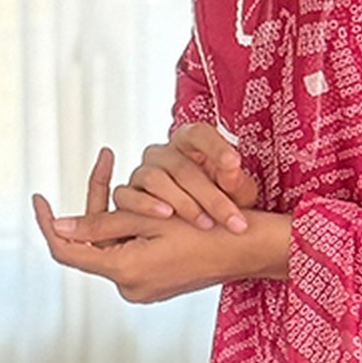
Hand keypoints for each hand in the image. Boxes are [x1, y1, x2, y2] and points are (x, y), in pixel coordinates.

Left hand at [34, 149, 289, 303]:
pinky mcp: (154, 285)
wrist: (249, 248)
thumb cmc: (209, 228)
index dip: (47, 223)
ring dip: (118, 216)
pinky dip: (133, 230)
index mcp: (125, 270)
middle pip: (91, 244)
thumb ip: (102, 223)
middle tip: (104, 163)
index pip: (67, 249)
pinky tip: (152, 209)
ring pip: (112, 247)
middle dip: (94, 206)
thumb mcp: (152, 216)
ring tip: (139, 184)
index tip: (39, 198)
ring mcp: (143, 289)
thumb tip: (60, 227)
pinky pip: (130, 255)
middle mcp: (130, 286)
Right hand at [114, 122, 261, 231]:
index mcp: (189, 143)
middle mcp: (163, 154)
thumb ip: (235, 180)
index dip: (215, 147)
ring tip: (206, 223)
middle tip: (233, 220)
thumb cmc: (218, 203)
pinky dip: (146, 205)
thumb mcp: (235, 193)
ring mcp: (142, 173)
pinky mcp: (126, 195)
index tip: (234, 163)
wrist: (193, 228)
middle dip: (211, 197)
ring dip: (183, 203)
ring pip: (155, 180)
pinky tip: (166, 215)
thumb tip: (232, 169)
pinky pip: (126, 196)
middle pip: (181, 167)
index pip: (198, 134)